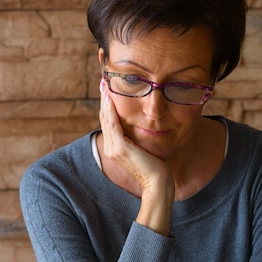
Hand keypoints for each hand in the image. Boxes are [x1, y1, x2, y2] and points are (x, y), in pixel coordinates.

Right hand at [99, 80, 174, 235]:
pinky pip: (112, 123)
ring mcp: (113, 148)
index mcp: (115, 147)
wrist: (158, 184)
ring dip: (104, 98)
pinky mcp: (120, 148)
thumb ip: (141, 137)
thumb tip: (146, 124)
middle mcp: (110, 147)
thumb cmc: (157, 168)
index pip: (109, 120)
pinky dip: (110, 108)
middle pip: (104, 115)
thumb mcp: (147, 148)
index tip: (108, 86)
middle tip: (103, 77)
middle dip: (103, 96)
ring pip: (106, 117)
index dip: (107, 103)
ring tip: (104, 81)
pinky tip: (110, 96)